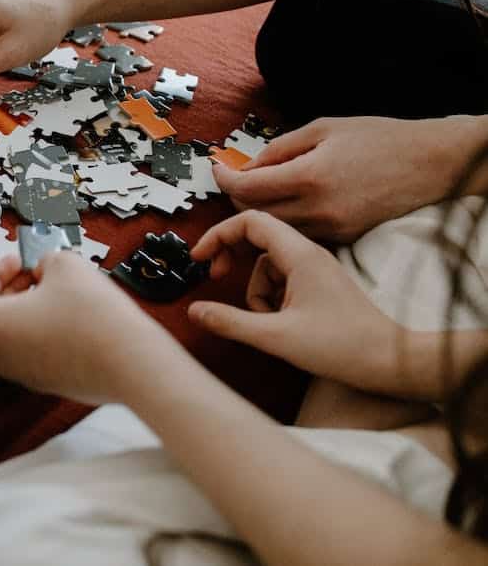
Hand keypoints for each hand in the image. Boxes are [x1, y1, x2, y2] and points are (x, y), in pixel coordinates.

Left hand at [0, 253, 175, 404]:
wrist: (130, 361)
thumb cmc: (93, 318)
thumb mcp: (64, 264)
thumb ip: (45, 259)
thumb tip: (46, 268)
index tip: (18, 261)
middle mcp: (0, 355)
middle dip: (14, 287)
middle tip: (38, 272)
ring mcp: (24, 373)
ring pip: (16, 334)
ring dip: (32, 308)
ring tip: (62, 292)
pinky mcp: (49, 383)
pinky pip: (37, 351)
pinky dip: (47, 330)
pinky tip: (76, 316)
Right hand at [188, 210, 401, 392]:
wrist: (388, 362)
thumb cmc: (343, 346)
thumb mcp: (275, 336)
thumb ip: (230, 322)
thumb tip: (195, 310)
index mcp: (300, 255)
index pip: (251, 222)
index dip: (219, 234)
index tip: (200, 256)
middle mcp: (308, 255)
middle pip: (256, 240)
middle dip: (232, 258)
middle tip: (216, 277)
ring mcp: (314, 269)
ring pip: (266, 268)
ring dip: (256, 292)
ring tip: (269, 322)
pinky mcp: (318, 285)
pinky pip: (281, 282)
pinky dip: (272, 301)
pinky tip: (282, 324)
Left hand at [213, 116, 485, 242]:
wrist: (431, 163)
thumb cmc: (379, 138)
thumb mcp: (322, 129)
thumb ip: (279, 149)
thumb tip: (246, 166)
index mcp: (309, 178)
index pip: (247, 188)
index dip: (224, 178)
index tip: (216, 168)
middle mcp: (317, 210)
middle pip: (253, 214)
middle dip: (235, 197)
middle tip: (232, 180)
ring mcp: (330, 230)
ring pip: (273, 229)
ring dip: (256, 213)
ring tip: (255, 192)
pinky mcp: (342, 240)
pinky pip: (298, 234)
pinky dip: (282, 221)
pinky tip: (283, 205)